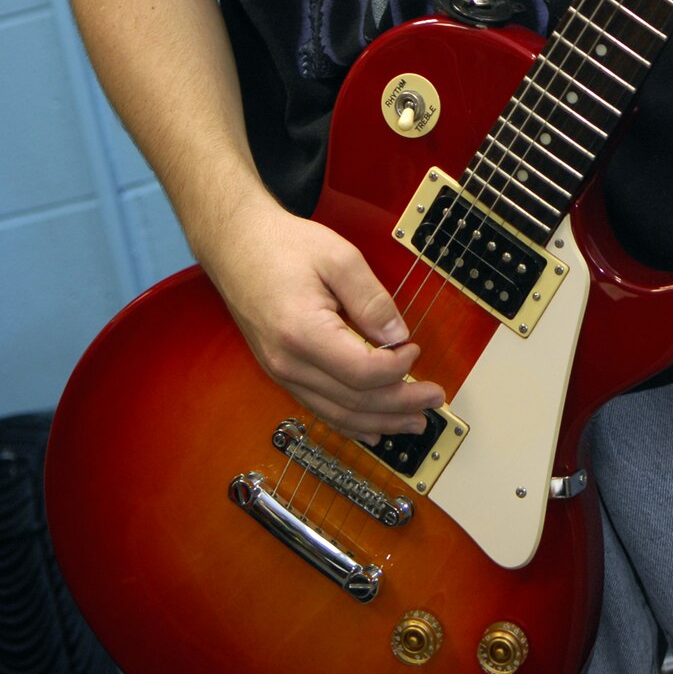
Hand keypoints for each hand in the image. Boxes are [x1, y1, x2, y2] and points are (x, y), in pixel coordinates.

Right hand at [202, 204, 446, 441]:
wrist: (237, 246)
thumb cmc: (282, 246)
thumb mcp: (338, 257)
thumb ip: (371, 298)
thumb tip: (398, 334)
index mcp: (302, 332)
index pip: (361, 371)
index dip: (396, 367)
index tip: (415, 349)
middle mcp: (288, 362)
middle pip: (354, 401)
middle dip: (400, 404)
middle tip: (434, 400)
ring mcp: (281, 371)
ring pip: (338, 413)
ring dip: (380, 420)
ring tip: (414, 420)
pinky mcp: (281, 371)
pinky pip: (320, 407)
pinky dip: (350, 422)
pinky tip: (373, 427)